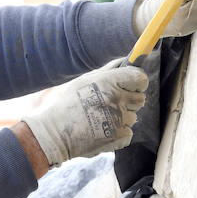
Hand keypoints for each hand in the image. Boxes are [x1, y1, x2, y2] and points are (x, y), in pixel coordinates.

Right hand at [21, 61, 149, 165]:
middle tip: (112, 104)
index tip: (132, 86)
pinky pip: (129, 132)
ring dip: (122, 118)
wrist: (56, 133)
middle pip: (140, 98)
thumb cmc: (69, 104)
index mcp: (108, 82)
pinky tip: (103, 130)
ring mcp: (119, 119)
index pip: (140, 78)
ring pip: (133, 117)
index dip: (138, 82)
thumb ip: (109, 70)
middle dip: (130, 101)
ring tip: (102, 119)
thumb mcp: (85, 80)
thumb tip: (126, 61)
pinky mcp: (119, 136)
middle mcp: (116, 98)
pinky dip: (119, 133)